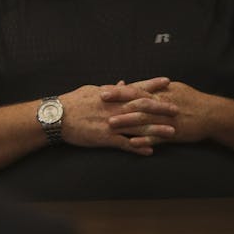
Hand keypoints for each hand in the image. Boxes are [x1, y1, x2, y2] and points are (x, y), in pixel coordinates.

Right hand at [58, 79, 175, 154]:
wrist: (56, 117)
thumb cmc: (72, 102)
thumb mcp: (90, 90)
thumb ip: (108, 88)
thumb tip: (121, 83)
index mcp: (111, 95)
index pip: (135, 88)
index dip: (152, 85)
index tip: (167, 82)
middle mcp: (114, 108)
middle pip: (142, 107)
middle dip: (161, 108)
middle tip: (177, 109)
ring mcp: (111, 123)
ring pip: (138, 127)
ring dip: (156, 130)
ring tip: (172, 132)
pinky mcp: (105, 138)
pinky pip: (125, 144)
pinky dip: (138, 148)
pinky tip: (150, 151)